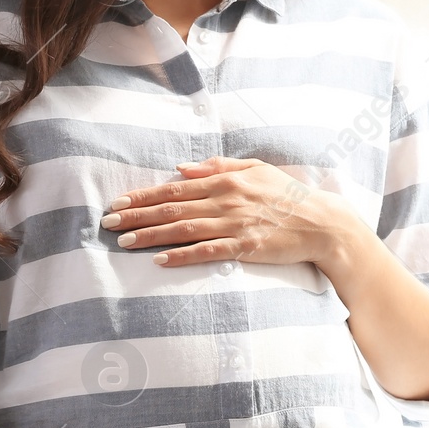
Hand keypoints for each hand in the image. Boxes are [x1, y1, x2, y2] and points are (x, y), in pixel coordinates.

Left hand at [101, 156, 357, 268]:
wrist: (321, 222)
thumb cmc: (287, 194)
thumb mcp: (254, 169)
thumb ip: (216, 166)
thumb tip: (180, 168)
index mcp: (225, 180)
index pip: (174, 188)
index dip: (143, 196)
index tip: (118, 203)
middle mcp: (225, 200)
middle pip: (171, 208)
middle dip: (136, 216)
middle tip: (108, 223)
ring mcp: (234, 224)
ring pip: (182, 229)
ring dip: (150, 235)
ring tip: (123, 242)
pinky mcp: (245, 247)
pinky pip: (207, 252)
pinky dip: (182, 255)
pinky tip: (160, 260)